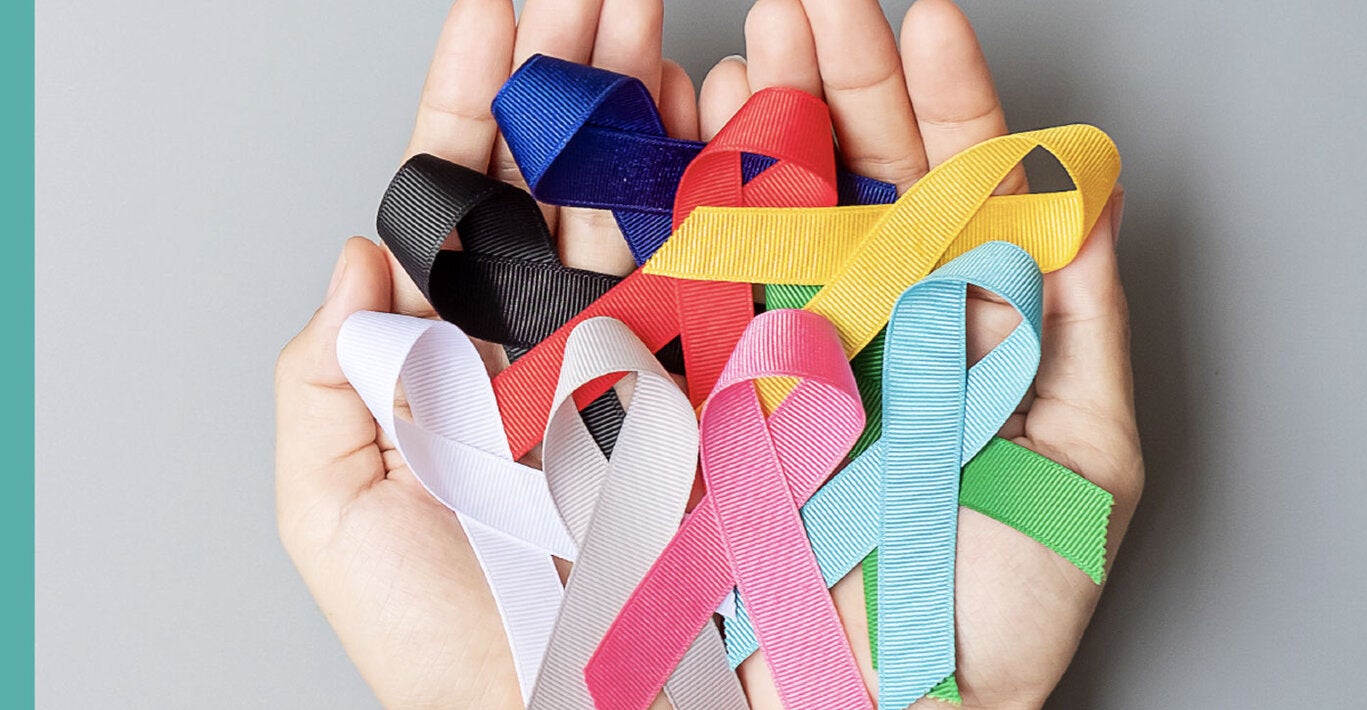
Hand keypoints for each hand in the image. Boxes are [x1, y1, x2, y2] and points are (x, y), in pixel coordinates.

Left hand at [275, 1, 697, 706]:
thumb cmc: (464, 656)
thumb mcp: (341, 522)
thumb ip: (323, 383)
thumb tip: (355, 247)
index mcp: (481, 363)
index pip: (476, 203)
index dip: (482, 101)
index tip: (499, 10)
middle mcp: (579, 351)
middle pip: (581, 187)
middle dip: (591, 81)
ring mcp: (673, 369)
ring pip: (674, 216)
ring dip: (680, 120)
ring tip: (682, 39)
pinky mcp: (755, 404)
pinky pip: (762, 286)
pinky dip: (770, 205)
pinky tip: (763, 134)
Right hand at [704, 1, 1141, 707]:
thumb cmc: (989, 614)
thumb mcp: (1080, 463)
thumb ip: (1084, 327)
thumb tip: (1089, 196)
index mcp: (948, 329)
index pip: (945, 189)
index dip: (939, 100)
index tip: (925, 18)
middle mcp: (857, 328)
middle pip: (843, 180)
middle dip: (832, 75)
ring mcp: (770, 355)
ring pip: (757, 214)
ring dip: (752, 121)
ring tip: (745, 41)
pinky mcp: (691, 400)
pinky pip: (678, 287)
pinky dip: (668, 212)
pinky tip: (674, 141)